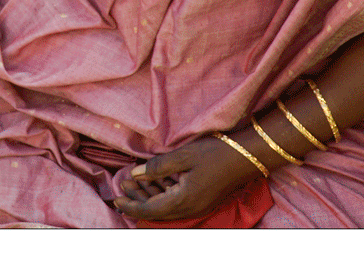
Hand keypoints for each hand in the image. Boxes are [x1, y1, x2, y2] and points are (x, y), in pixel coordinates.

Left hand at [112, 135, 256, 221]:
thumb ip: (157, 167)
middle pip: (156, 211)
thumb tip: (135, 174)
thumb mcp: (183, 156)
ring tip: (133, 180)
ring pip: (166, 206)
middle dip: (137, 198)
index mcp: (183, 201)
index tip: (116, 198)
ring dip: (149, 195)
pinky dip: (162, 192)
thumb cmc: (215, 153)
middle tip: (122, 184)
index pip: (150, 210)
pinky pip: (176, 201)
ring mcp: (197, 206)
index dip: (131, 206)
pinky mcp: (201, 199)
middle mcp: (190, 209)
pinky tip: (154, 180)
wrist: (247, 156)